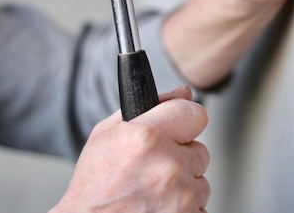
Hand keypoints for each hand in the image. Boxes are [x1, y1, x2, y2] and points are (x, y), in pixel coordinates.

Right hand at [50, 86, 209, 212]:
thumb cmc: (93, 188)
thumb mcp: (106, 135)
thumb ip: (150, 107)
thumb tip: (182, 93)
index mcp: (146, 137)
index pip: (195, 113)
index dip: (185, 121)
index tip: (179, 129)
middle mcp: (167, 164)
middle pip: (199, 150)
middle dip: (180, 157)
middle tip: (154, 169)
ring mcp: (180, 195)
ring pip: (200, 180)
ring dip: (183, 185)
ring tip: (152, 191)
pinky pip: (200, 206)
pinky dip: (185, 207)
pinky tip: (160, 206)